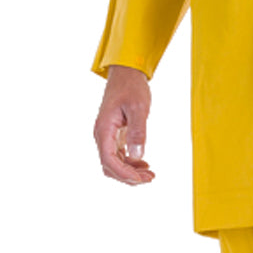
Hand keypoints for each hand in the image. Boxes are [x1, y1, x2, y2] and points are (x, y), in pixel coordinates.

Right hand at [94, 65, 154, 184]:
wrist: (126, 74)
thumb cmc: (131, 87)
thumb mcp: (139, 108)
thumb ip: (138, 132)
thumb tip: (137, 156)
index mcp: (104, 129)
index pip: (109, 160)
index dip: (124, 173)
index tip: (141, 179)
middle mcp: (102, 135)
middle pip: (110, 166)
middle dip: (128, 176)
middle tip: (150, 178)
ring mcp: (107, 136)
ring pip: (114, 163)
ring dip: (130, 172)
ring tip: (150, 174)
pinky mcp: (113, 135)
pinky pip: (118, 155)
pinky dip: (130, 163)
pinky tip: (144, 164)